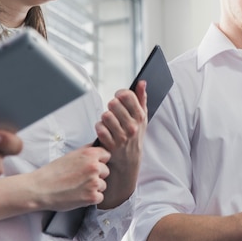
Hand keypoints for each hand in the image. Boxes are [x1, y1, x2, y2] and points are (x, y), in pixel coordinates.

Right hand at [29, 146, 111, 211]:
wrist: (40, 189)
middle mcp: (94, 167)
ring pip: (103, 185)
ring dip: (93, 188)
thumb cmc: (53, 172)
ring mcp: (94, 182)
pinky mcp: (92, 197)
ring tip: (78, 187)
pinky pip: (99, 197)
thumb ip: (87, 151)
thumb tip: (97, 147)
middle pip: (106, 171)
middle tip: (81, 179)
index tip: (89, 166)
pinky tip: (79, 195)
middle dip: (97, 175)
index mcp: (90, 154)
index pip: (107, 155)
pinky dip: (91, 199)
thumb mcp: (71, 155)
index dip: (99, 161)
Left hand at [94, 81, 147, 208]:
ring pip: (105, 116)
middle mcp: (132, 126)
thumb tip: (142, 82)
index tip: (119, 98)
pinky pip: (99, 128)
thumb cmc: (135, 133)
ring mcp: (121, 136)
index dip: (120, 94)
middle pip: (113, 104)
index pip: (127, 95)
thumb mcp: (142, 116)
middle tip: (113, 111)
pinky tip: (104, 130)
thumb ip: (141, 97)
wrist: (129, 158)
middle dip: (111, 106)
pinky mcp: (110, 144)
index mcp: (140, 116)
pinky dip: (99, 128)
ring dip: (104, 117)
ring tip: (109, 121)